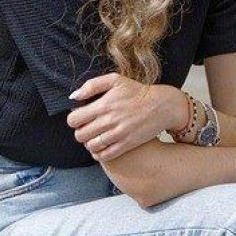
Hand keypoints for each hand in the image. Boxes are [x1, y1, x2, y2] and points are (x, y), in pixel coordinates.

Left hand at [67, 74, 184, 162]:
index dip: (74, 119)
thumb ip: (91, 85)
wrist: (162, 105)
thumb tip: (73, 97)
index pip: (74, 119)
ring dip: (89, 143)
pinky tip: (102, 147)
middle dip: (80, 132)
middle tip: (88, 128)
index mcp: (103, 105)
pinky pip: (105, 155)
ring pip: (91, 146)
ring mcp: (119, 134)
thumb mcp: (115, 80)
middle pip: (80, 135)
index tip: (81, 117)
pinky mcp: (127, 144)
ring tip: (95, 137)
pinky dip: (99, 154)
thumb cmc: (137, 92)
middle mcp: (109, 121)